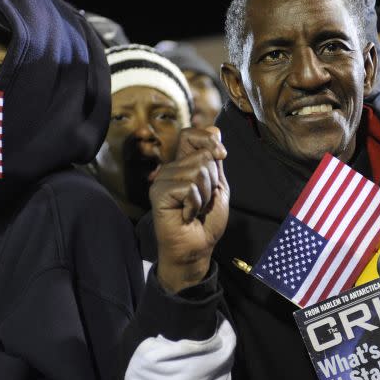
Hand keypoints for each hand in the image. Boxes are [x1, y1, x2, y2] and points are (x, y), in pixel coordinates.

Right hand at [151, 127, 228, 292]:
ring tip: (195, 209)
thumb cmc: (205, 221)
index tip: (222, 155)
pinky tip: (187, 215)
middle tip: (202, 201)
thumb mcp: (218, 186)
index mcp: (183, 164)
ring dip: (204, 195)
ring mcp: (162, 180)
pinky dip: (195, 204)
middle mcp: (170, 168)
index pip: (191, 134)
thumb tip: (215, 130)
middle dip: (212, 181)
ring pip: (198, 172)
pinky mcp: (158, 192)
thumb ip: (214, 160)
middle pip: (202, 156)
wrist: (196, 248)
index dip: (208, 139)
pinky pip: (188, 187)